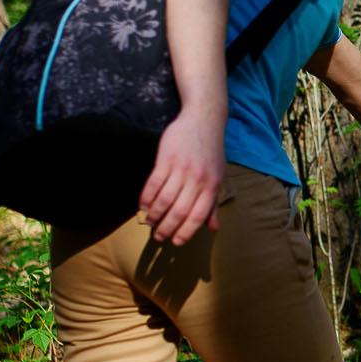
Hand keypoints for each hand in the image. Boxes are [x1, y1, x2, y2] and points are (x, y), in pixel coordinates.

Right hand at [138, 109, 225, 244]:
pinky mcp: (166, 159)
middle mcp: (197, 180)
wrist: (203, 120)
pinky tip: (143, 206)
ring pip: (164, 199)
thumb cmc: (211, 151)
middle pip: (179, 211)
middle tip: (158, 236)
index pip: (198, 216)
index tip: (176, 242)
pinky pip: (153, 183)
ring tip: (149, 222)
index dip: (186, 232)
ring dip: (155, 215)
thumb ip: (213, 203)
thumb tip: (212, 228)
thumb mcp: (217, 177)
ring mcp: (181, 169)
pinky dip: (146, 198)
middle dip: (167, 227)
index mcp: (212, 186)